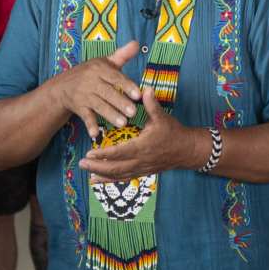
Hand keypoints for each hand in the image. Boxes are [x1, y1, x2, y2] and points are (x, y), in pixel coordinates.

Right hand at [50, 37, 141, 139]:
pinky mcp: (79, 107)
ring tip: (123, 124)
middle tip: (133, 112)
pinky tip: (95, 134)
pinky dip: (90, 125)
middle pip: (108, 92)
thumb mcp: (104, 62)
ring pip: (99, 105)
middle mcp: (91, 81)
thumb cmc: (90, 73)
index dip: (127, 85)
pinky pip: (85, 116)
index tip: (138, 94)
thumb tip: (136, 43)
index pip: (115, 77)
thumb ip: (122, 55)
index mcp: (99, 68)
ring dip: (110, 115)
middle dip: (120, 102)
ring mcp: (84, 95)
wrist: (62, 86)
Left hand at [75, 84, 206, 180]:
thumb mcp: (163, 117)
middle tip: (81, 163)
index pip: (120, 152)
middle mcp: (141, 160)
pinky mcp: (143, 172)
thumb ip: (152, 104)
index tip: (90, 153)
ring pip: (120, 175)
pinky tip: (99, 180)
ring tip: (88, 174)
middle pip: (116, 168)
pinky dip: (112, 180)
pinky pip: (125, 178)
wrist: (187, 150)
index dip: (104, 154)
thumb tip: (146, 89)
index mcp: (143, 146)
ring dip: (103, 176)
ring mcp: (142, 168)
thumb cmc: (174, 132)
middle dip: (98, 167)